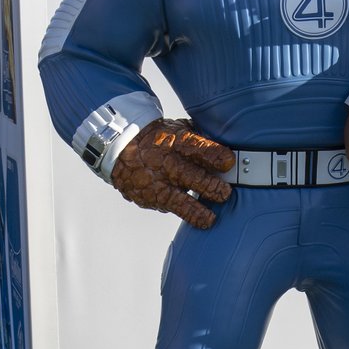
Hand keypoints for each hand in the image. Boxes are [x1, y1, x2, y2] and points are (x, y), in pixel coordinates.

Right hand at [113, 120, 234, 228]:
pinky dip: (181, 212)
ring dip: (196, 210)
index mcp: (175, 141)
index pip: (197, 147)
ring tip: (209, 219)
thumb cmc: (158, 138)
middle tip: (224, 193)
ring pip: (178, 200)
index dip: (215, 155)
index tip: (229, 162)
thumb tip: (228, 148)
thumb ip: (200, 139)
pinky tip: (195, 217)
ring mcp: (155, 182)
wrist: (120, 146)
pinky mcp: (147, 196)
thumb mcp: (178, 130)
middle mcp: (166, 162)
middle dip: (211, 186)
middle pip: (191, 176)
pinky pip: (166, 206)